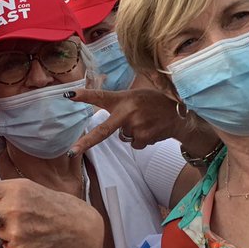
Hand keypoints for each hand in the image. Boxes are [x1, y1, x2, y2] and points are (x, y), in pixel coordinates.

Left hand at [0, 178, 103, 247]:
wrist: (78, 230)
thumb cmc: (50, 205)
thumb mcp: (28, 188)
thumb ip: (3, 195)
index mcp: (14, 189)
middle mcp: (13, 209)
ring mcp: (16, 231)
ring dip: (3, 231)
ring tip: (28, 226)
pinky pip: (4, 246)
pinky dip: (14, 243)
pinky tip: (32, 238)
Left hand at [67, 86, 200, 155]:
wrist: (180, 115)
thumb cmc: (155, 102)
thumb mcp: (137, 94)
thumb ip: (121, 102)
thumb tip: (103, 111)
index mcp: (123, 99)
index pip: (100, 96)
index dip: (84, 96)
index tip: (68, 95)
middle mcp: (127, 113)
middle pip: (102, 131)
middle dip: (85, 143)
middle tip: (71, 153)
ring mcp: (136, 127)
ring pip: (122, 137)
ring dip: (131, 132)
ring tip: (145, 121)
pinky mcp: (144, 138)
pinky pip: (134, 144)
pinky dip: (140, 139)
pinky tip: (151, 129)